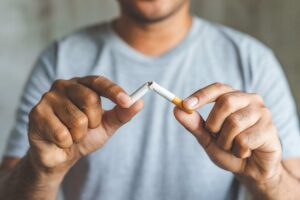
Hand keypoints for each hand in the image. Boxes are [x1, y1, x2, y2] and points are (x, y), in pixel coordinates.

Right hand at [28, 76, 142, 175]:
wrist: (61, 156)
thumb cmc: (84, 136)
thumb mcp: (107, 125)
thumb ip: (122, 114)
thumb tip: (139, 102)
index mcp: (82, 85)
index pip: (99, 82)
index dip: (114, 91)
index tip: (127, 101)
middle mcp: (63, 86)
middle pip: (90, 99)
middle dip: (94, 121)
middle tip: (87, 128)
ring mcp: (48, 98)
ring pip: (77, 119)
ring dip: (79, 135)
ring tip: (71, 135)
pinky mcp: (36, 114)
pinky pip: (62, 133)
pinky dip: (66, 143)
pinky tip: (59, 140)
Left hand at [174, 83, 281, 184]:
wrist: (251, 169)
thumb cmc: (229, 149)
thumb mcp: (207, 137)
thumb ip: (194, 124)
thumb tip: (176, 109)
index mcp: (234, 97)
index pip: (218, 88)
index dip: (201, 95)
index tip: (185, 105)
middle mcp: (250, 100)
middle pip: (225, 102)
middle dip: (214, 124)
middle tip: (216, 136)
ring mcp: (262, 113)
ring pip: (234, 123)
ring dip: (226, 141)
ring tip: (233, 146)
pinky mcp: (270, 129)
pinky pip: (244, 140)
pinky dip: (238, 151)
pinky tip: (245, 152)